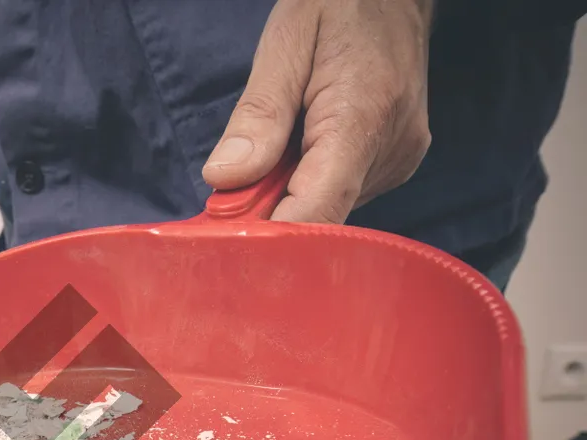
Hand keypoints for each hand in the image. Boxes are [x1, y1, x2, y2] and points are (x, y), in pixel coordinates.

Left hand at [202, 0, 433, 223]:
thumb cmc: (338, 5)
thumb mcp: (284, 46)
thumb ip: (257, 117)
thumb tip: (224, 178)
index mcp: (363, 117)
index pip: (317, 210)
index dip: (269, 233)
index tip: (229, 231)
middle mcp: (391, 150)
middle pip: (319, 215)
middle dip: (271, 206)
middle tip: (241, 173)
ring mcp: (399, 160)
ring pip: (328, 207)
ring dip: (290, 190)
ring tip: (285, 138)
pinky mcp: (397, 163)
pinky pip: (341, 191)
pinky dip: (311, 180)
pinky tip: (305, 144)